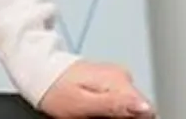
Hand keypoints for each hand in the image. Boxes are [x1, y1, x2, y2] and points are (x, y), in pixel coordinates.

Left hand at [38, 60, 153, 116]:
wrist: (39, 71)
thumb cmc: (55, 89)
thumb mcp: (84, 104)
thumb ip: (115, 106)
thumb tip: (145, 107)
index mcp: (118, 81)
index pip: (147, 110)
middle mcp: (121, 75)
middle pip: (137, 107)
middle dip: (122, 116)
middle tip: (97, 115)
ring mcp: (115, 75)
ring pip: (128, 104)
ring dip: (115, 112)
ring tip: (91, 109)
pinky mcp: (108, 79)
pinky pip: (118, 98)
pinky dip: (108, 105)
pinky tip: (92, 104)